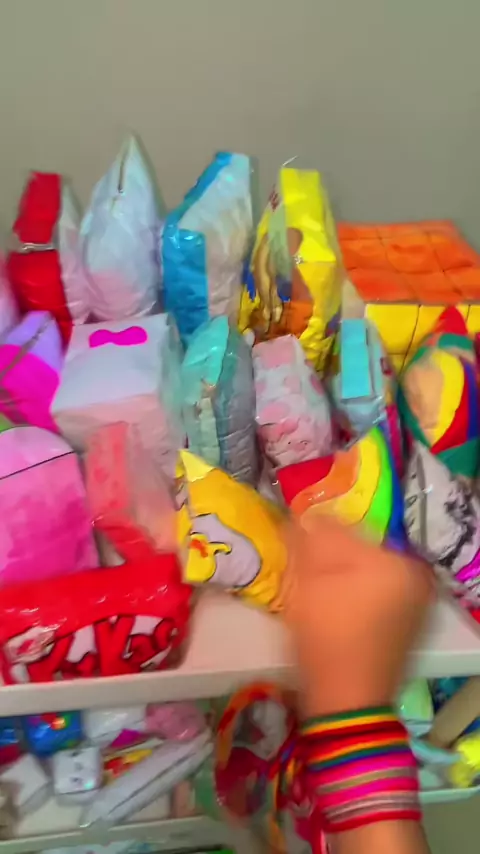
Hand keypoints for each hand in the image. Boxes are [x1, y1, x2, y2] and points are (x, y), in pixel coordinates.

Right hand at [286, 518, 433, 716]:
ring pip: (366, 571)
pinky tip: (333, 608)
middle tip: (300, 568)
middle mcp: (414, 575)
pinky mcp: (408, 621)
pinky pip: (376, 591)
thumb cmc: (327, 638)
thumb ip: (308, 540)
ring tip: (313, 590)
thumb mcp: (309, 582)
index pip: (344, 530)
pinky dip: (354, 592)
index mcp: (396, 561)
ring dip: (340, 572)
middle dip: (328, 555)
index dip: (311, 535)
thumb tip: (301, 516)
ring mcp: (416, 600)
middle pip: (358, 550)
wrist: (347, 701)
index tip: (290, 545)